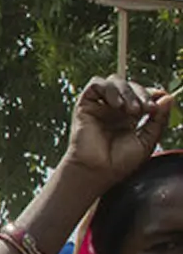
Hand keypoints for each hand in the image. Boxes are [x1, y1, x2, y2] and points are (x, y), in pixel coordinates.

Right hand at [62, 75, 171, 191]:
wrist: (97, 171)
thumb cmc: (119, 163)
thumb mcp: (147, 141)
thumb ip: (158, 120)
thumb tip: (168, 97)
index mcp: (129, 117)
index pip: (142, 94)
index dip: (152, 94)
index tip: (159, 104)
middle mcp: (114, 109)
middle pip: (130, 85)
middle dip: (142, 93)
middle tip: (146, 109)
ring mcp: (99, 106)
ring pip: (115, 81)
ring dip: (127, 91)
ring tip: (131, 110)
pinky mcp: (85, 105)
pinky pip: (96, 84)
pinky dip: (109, 89)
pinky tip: (116, 104)